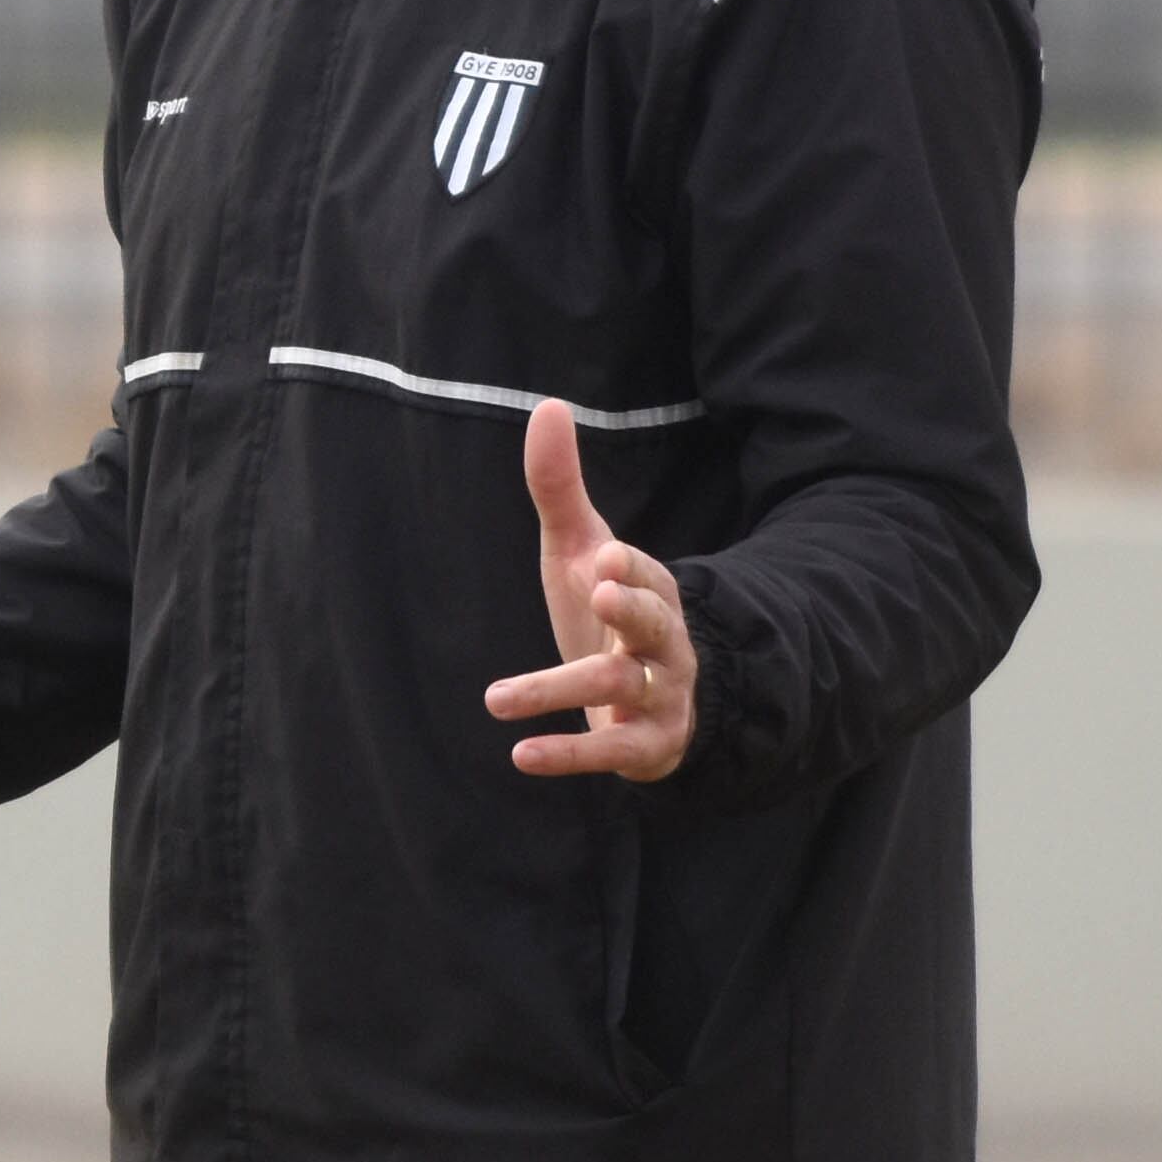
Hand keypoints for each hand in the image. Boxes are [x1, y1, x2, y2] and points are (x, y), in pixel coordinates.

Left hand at [483, 398, 695, 781]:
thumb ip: (560, 488)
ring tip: (498, 697)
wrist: (656, 699)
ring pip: (620, 687)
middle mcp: (663, 642)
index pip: (648, 573)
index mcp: (651, 592)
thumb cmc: (610, 616)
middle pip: (657, 624)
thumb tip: (548, 405)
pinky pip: (613, 753)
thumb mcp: (581, 552)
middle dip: (635, 609)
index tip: (606, 557)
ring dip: (559, 689)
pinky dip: (568, 755)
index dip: (631, 567)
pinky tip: (520, 754)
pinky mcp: (646, 746)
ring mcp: (659, 696)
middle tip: (600, 593)